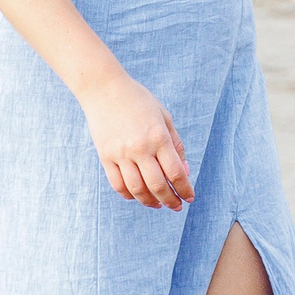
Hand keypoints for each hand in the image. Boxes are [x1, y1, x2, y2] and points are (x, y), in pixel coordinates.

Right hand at [79, 74, 194, 209]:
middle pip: (157, 185)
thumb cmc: (139, 101)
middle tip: (176, 206)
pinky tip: (138, 196)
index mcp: (158, 136)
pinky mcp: (105, 157)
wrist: (105, 89)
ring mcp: (120, 154)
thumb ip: (175, 143)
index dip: (184, 188)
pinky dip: (129, 195)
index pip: (175, 172)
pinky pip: (118, 184)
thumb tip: (184, 171)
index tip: (189, 197)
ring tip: (158, 204)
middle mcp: (140, 148)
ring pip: (137, 189)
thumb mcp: (164, 116)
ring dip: (150, 202)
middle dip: (170, 200)